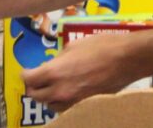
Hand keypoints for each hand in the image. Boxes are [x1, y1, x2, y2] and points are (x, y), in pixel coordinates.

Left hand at [23, 32, 138, 112]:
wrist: (127, 59)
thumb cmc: (101, 47)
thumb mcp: (74, 45)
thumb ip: (58, 58)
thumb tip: (52, 64)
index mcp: (54, 72)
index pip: (28, 79)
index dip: (26, 73)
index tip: (27, 70)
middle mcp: (60, 91)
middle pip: (36, 96)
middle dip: (33, 87)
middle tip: (37, 79)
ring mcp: (73, 101)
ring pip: (50, 105)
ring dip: (47, 96)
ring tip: (52, 86)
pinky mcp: (85, 105)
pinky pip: (65, 108)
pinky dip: (62, 101)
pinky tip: (68, 92)